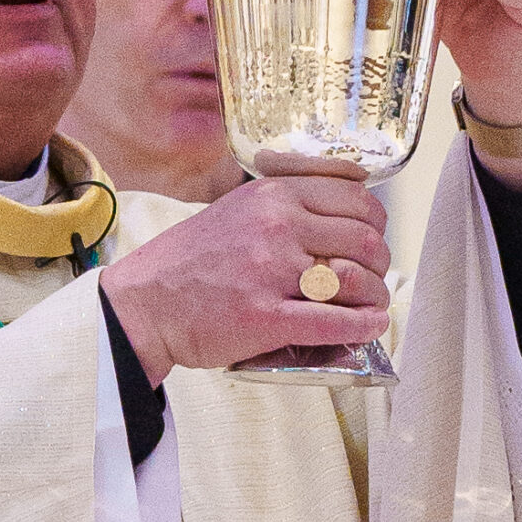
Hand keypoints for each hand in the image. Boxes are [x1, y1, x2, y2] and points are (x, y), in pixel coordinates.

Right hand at [100, 153, 390, 381]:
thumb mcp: (236, 211)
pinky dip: (363, 326)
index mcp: (272, 195)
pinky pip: (335, 321)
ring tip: (370, 305)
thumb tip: (341, 213)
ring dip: (376, 296)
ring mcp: (271, 271)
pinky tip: (370, 326)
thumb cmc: (188, 263)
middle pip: (364, 238)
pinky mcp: (265, 317)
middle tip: (371, 278)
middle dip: (379, 262)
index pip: (355, 198)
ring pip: (357, 279)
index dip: (375, 222)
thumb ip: (284, 206)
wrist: (143, 305)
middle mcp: (276, 226)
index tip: (371, 238)